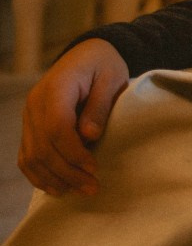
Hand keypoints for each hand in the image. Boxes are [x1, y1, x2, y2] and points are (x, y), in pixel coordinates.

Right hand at [18, 38, 128, 195]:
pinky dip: (38, 174)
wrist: (87, 54)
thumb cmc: (104, 65)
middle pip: (43, 147)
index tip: (94, 168)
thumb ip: (100, 105)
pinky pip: (26, 155)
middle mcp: (35, 104)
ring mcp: (29, 116)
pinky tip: (57, 188)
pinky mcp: (30, 126)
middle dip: (67, 172)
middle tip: (93, 188)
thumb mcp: (112, 77)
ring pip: (31, 155)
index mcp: (56, 88)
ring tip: (78, 191)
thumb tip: (89, 136)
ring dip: (53, 178)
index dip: (74, 152)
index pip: (57, 127)